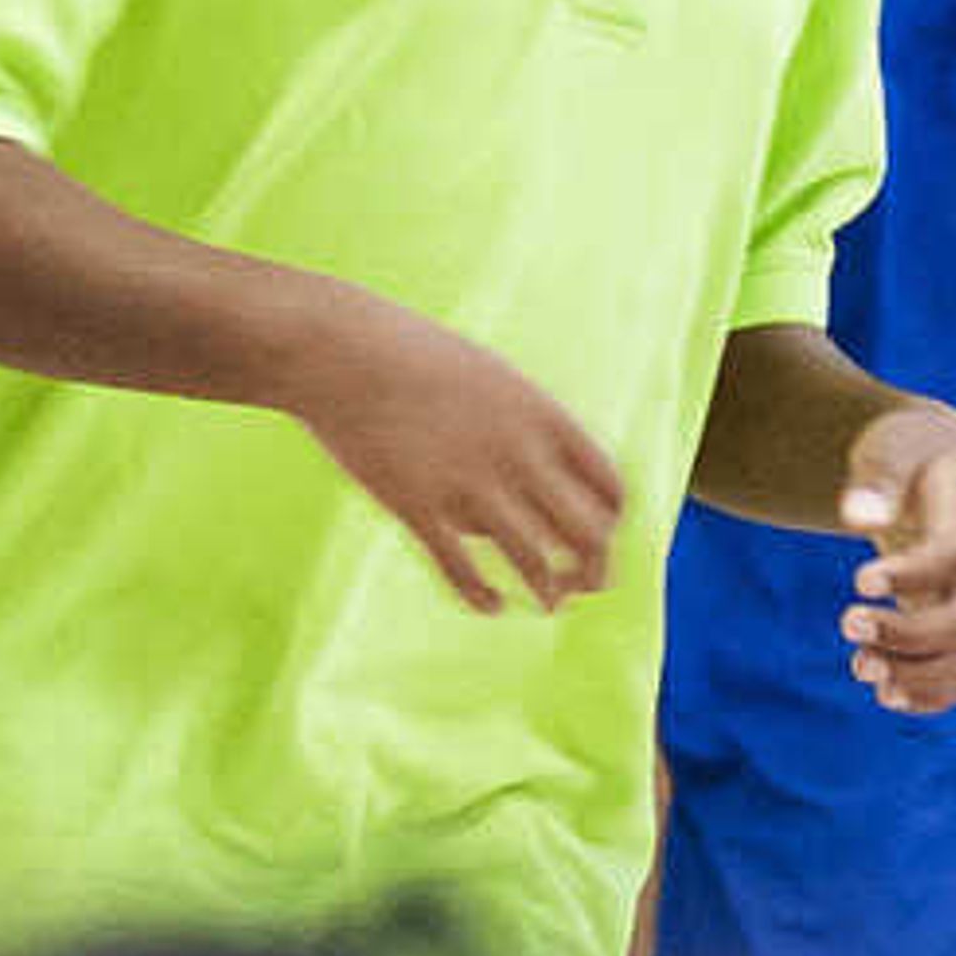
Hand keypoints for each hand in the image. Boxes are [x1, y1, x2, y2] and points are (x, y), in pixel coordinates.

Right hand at [285, 290, 625, 619]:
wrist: (343, 351)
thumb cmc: (417, 358)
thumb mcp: (490, 379)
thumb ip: (523, 426)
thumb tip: (540, 479)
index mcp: (540, 415)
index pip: (608, 485)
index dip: (612, 522)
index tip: (601, 538)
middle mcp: (515, 451)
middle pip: (585, 532)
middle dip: (593, 568)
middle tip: (583, 585)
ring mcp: (466, 481)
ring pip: (532, 561)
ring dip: (548, 591)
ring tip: (548, 602)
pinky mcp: (417, 507)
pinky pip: (462, 570)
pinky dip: (483, 596)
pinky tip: (491, 605)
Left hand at [835, 401, 955, 713]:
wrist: (938, 468)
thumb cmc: (910, 453)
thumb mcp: (893, 445)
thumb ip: (879, 474)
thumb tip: (857, 515)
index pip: (950, 558)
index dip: (908, 577)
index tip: (858, 580)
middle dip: (905, 635)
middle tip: (847, 623)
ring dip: (914, 675)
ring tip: (859, 666)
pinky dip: (929, 697)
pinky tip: (884, 692)